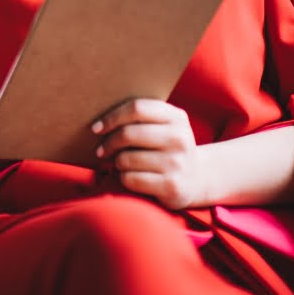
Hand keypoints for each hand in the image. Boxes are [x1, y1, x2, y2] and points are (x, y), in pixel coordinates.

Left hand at [91, 98, 207, 209]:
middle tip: (101, 150)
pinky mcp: (172, 186)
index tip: (97, 128)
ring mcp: (177, 163)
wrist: (196, 179)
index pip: (137, 108)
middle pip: (128, 134)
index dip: (112, 117)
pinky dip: (124, 178)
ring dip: (116, 162)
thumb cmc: (167, 148)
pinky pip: (131, 179)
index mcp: (176, 117)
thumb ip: (141, 117)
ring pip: (126, 159)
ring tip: (120, 164)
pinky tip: (130, 177)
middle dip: (108, 143)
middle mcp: (180, 138)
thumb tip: (100, 121)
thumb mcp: (164, 126)